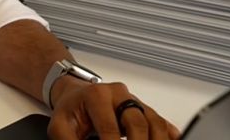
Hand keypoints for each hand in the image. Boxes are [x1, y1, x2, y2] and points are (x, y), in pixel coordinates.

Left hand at [47, 77, 179, 139]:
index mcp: (97, 96)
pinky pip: (162, 122)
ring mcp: (135, 101)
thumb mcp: (60, 125)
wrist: (77, 96)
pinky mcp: (145, 110)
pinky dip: (169, 135)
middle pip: (138, 121)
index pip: (110, 126)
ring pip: (154, 121)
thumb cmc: (71, 109)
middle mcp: (119, 95)